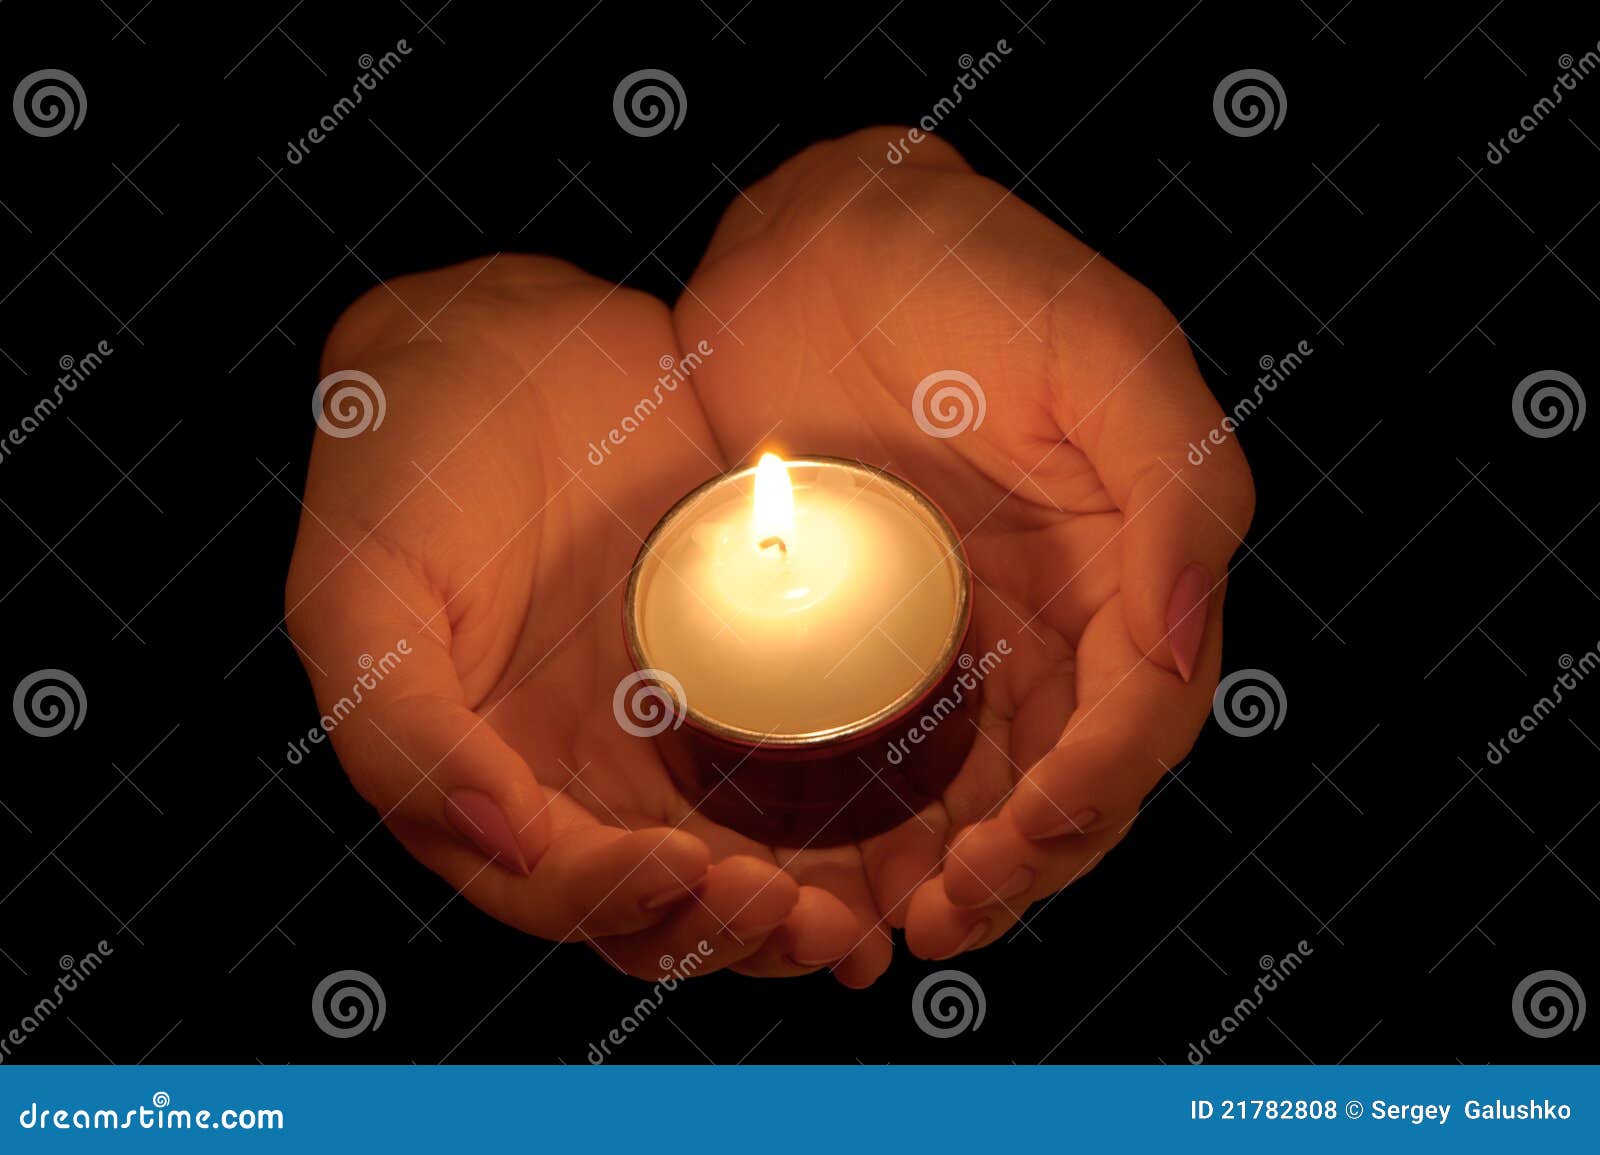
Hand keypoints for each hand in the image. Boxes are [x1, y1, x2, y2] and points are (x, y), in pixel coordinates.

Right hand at [285, 257, 867, 980]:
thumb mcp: (364, 594)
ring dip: (794, 912)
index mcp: (483, 777)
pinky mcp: (736, 666)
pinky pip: (793, 763)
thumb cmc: (408, 465)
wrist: (504, 341)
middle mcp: (576, 772)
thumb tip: (505, 840)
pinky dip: (841, 823)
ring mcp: (661, 725)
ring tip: (858, 920)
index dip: (629, 905)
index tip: (697, 871)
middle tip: (803, 918)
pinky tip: (900, 837)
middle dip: (731, 933)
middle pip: (663, 905)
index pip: (560, 889)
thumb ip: (403, 730)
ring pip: (736, 862)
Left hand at [673, 128, 1254, 959]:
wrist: (820, 242)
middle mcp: (1057, 615)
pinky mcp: (866, 636)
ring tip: (902, 923)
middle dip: (1023, 862)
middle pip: (1065, 781)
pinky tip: (842, 878)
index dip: (1094, 792)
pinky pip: (889, 756)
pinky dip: (877, 831)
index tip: (1024, 838)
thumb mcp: (1102, 349)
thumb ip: (1177, 484)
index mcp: (1131, 562)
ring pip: (982, 794)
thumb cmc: (974, 272)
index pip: (1139, 716)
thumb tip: (1183, 643)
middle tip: (950, 913)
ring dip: (957, 874)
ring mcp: (960, 634)